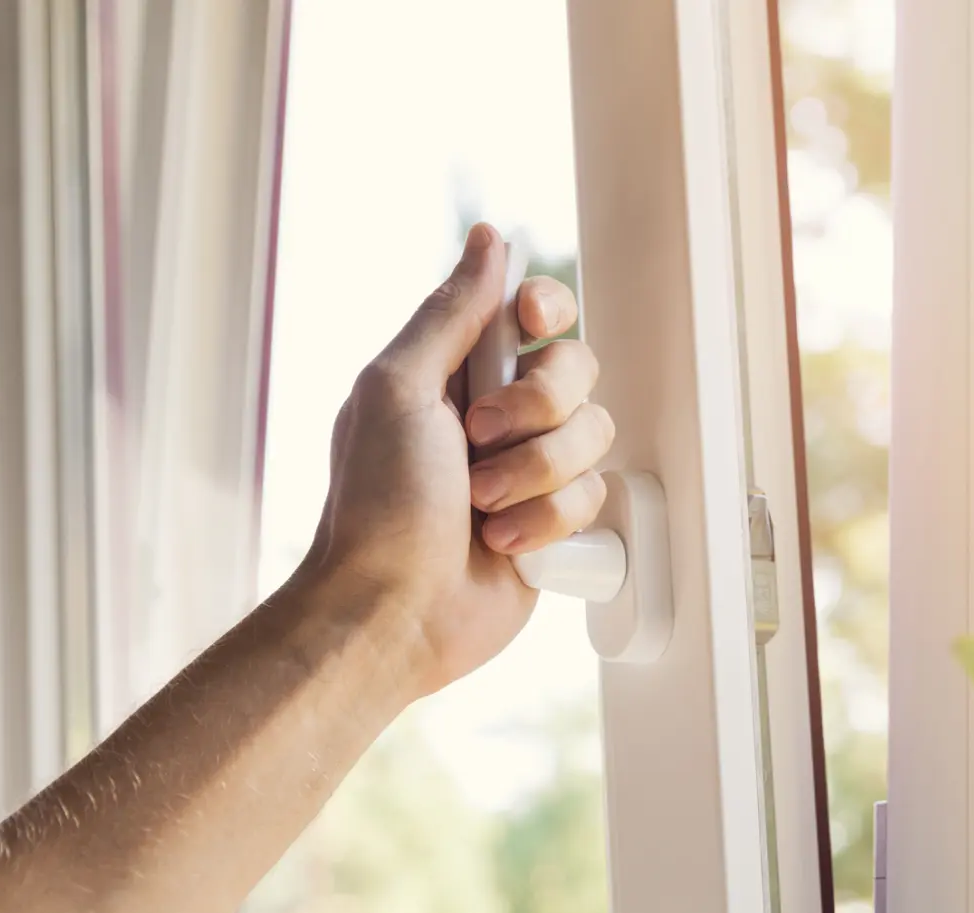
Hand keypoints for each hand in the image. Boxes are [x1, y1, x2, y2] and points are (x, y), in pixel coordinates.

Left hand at [300, 223, 613, 697]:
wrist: (394, 611)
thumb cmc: (378, 504)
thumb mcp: (397, 389)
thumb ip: (451, 313)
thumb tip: (488, 239)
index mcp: (457, 371)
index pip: (533, 311)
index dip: (546, 311)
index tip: (530, 325)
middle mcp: (500, 415)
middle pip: (577, 370)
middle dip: (536, 409)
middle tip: (479, 441)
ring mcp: (530, 470)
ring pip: (593, 436)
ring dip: (536, 474)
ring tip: (482, 507)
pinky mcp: (555, 524)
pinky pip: (595, 498)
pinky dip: (547, 523)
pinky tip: (502, 544)